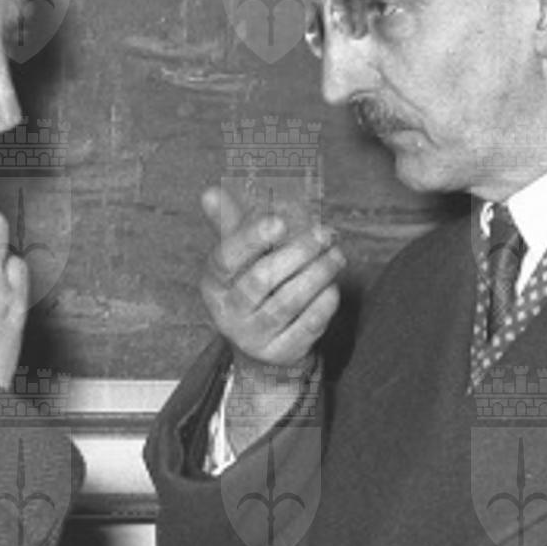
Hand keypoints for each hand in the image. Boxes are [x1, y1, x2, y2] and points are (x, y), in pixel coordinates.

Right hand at [199, 186, 343, 384]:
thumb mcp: (240, 259)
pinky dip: (322, 306)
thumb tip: (209, 192)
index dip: (251, 238)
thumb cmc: (252, 289)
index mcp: (214, 283)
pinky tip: (333, 287)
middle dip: (297, 253)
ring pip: (286, 304)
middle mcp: (228, 313)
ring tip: (337, 256)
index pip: (226, 259)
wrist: (261, 348)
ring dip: (316, 275)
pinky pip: (305, 328)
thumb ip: (232, 224)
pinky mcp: (280, 354)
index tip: (280, 220)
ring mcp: (254, 337)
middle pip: (260, 280)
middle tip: (325, 233)